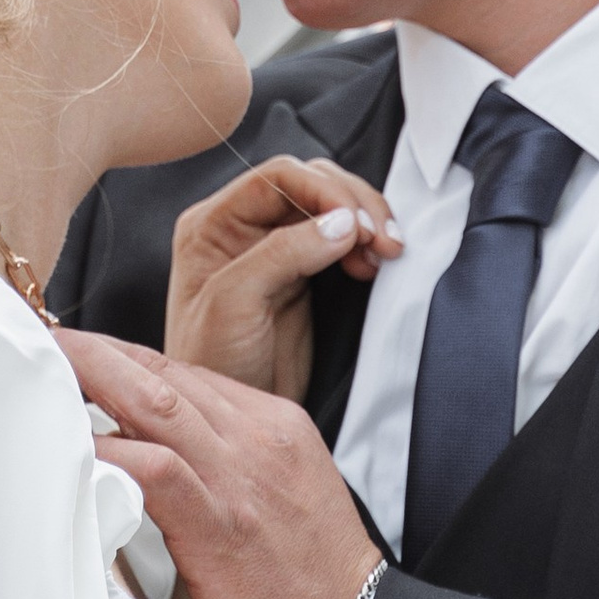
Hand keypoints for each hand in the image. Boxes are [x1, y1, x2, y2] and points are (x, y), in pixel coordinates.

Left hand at [62, 332, 379, 598]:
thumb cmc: (312, 581)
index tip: (84, 355)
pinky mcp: (220, 524)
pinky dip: (109, 451)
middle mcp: (258, 437)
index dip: (128, 359)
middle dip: (99, 352)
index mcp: (275, 425)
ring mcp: (240, 477)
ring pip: (155, 402)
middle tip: (47, 341)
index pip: (188, 374)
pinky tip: (71, 446)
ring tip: (46, 371)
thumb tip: (165, 452)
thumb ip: (231, 461)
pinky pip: (154, 469)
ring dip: (92, 380)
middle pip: (164, 373)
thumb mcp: (285, 492)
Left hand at [167, 156, 401, 400]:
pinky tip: (375, 262)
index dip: (324, 190)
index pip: (277, 177)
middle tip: (384, 238)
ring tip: (385, 251)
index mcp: (213, 224)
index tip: (358, 222)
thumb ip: (281, 254)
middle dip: (354, 204)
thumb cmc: (213, 365)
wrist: (232, 421)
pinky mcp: (303, 275)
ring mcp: (275, 250)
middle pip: (310, 185)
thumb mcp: (233, 304)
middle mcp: (242, 228)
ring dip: (365, 221)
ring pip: (331, 208)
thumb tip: (342, 221)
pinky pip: (341, 239)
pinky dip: (365, 243)